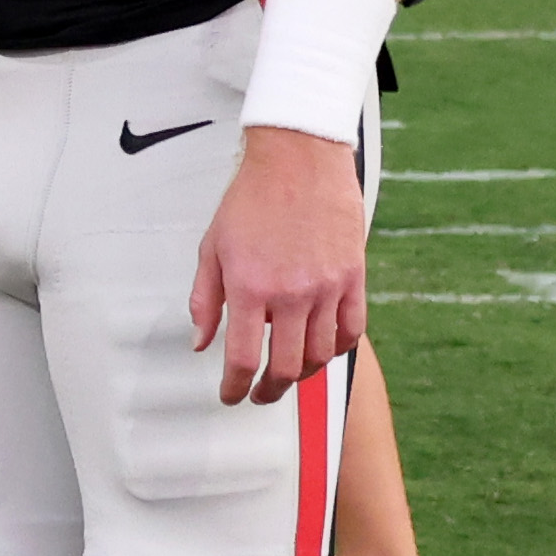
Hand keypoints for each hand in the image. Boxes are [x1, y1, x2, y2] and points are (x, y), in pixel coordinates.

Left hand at [185, 122, 368, 405]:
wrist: (299, 160)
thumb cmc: (251, 200)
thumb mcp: (212, 248)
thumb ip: (205, 300)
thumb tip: (202, 343)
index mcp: (249, 287)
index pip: (242, 358)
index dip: (234, 387)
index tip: (231, 395)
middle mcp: (291, 293)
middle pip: (285, 367)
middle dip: (269, 390)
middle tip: (259, 394)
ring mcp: (327, 287)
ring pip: (319, 354)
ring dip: (302, 374)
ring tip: (288, 375)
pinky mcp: (353, 277)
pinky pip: (351, 330)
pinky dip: (336, 349)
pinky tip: (321, 350)